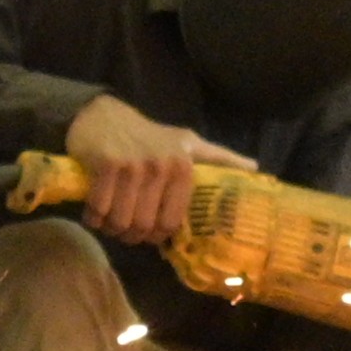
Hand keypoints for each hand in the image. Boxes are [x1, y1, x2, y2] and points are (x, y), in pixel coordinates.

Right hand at [62, 93, 245, 246]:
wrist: (101, 114)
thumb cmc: (149, 135)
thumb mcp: (188, 142)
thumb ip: (219, 158)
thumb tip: (256, 169)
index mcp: (184, 166)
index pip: (171, 222)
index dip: (156, 234)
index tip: (148, 231)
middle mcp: (162, 165)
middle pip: (144, 226)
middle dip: (131, 235)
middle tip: (125, 229)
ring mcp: (133, 165)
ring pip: (121, 222)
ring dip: (112, 229)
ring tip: (110, 222)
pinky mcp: (107, 166)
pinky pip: (99, 210)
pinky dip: (93, 218)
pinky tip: (94, 212)